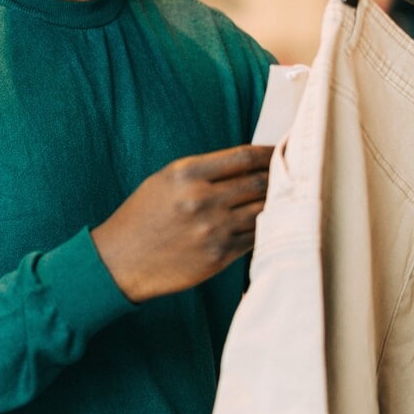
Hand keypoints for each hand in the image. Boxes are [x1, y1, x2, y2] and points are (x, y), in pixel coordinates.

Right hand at [92, 145, 272, 303]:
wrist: (119, 261)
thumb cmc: (141, 217)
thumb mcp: (164, 181)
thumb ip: (203, 171)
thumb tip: (246, 165)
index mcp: (187, 173)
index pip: (243, 157)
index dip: (269, 152)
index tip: (281, 151)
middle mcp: (202, 199)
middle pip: (259, 182)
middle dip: (280, 176)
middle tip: (294, 173)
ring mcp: (213, 229)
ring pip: (262, 210)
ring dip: (277, 204)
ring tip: (288, 198)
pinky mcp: (219, 256)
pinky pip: (254, 238)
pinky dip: (265, 229)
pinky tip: (270, 223)